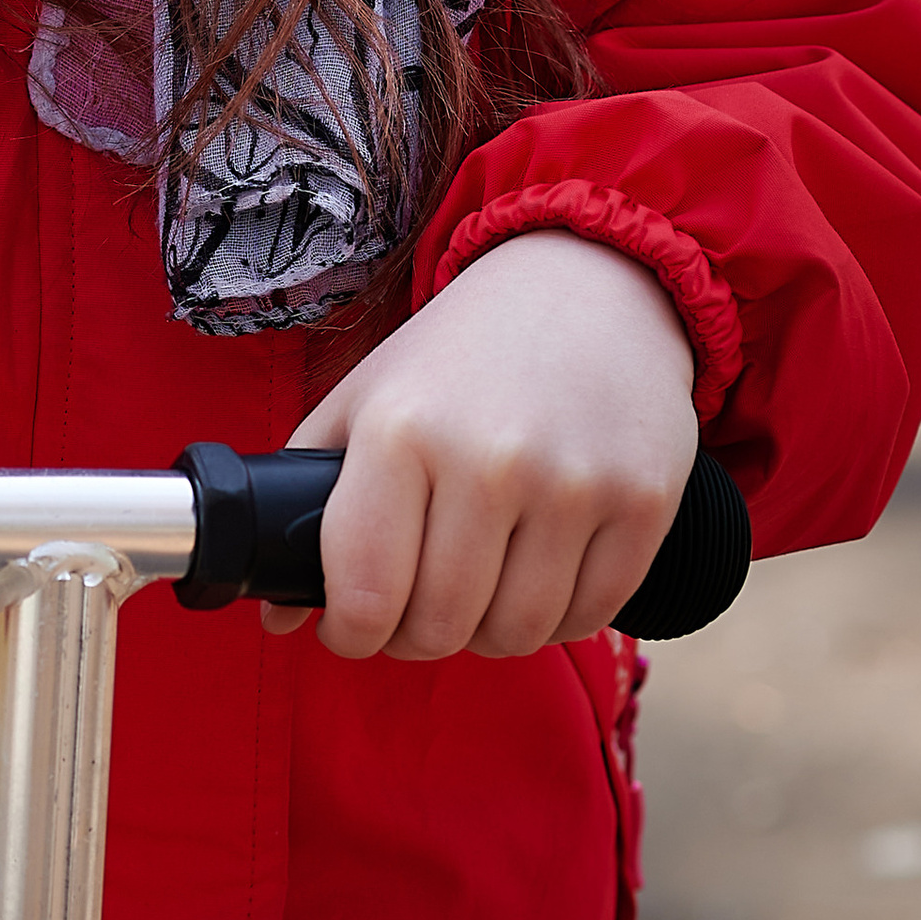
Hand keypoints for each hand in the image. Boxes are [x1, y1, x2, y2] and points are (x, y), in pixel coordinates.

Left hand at [264, 230, 698, 661]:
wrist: (591, 284)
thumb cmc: (464, 353)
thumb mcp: (370, 394)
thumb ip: (311, 497)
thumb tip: (278, 615)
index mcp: (402, 427)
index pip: (364, 592)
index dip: (349, 632)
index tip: (351, 625)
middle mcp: (488, 458)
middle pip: (439, 627)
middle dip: (415, 634)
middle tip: (416, 603)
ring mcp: (573, 484)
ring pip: (515, 635)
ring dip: (488, 629)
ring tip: (479, 581)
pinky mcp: (642, 504)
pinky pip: (587, 618)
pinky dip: (557, 615)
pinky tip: (539, 568)